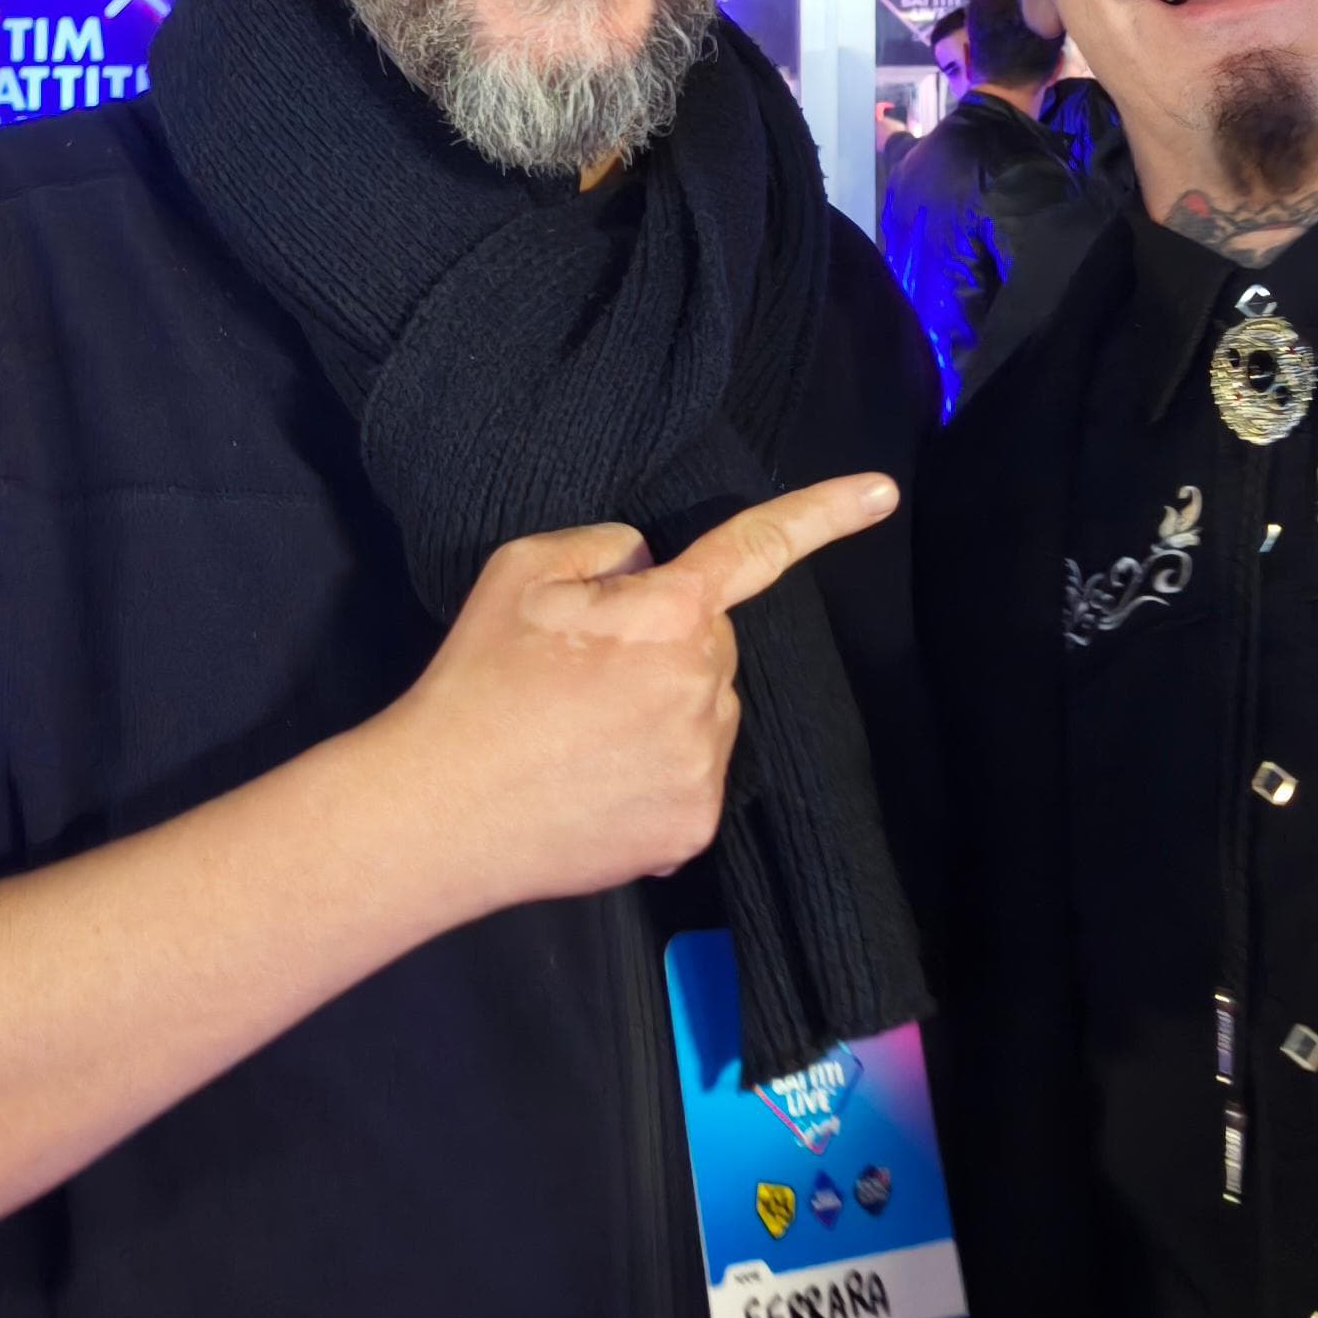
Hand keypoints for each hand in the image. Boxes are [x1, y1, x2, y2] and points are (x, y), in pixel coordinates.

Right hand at [378, 474, 896, 927]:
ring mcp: (704, 764)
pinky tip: (595, 781)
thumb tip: (648, 571)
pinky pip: (695, 776)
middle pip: (710, 644)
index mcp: (669, 614)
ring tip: (579, 735)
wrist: (434, 813)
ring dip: (665, 710)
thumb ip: (605, 548)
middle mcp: (704, 687)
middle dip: (664, 645)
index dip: (822, 513)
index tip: (882, 490)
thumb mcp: (521, 570)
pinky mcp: (693, 827)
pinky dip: (659, 772)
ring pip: (707, 711)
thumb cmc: (476, 682)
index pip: (755, 548)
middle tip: (582, 675)